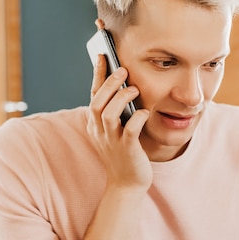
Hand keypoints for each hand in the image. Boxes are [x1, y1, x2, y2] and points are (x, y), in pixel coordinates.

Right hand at [87, 54, 151, 190]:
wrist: (127, 184)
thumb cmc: (125, 153)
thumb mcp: (117, 130)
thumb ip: (117, 111)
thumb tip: (127, 85)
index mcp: (96, 124)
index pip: (93, 95)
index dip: (97, 75)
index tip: (102, 55)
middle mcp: (100, 131)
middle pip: (97, 103)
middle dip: (109, 84)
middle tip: (123, 70)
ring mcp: (111, 141)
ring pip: (108, 114)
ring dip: (121, 98)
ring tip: (134, 89)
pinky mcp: (126, 150)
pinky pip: (129, 131)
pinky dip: (137, 118)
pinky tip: (145, 112)